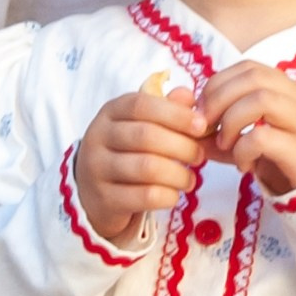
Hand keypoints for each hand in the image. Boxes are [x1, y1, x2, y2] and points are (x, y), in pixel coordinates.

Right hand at [75, 86, 209, 246]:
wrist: (93, 194)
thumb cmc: (125, 153)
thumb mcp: (140, 125)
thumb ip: (165, 109)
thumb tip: (188, 96)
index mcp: (110, 113)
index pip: (141, 105)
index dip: (175, 114)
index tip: (201, 126)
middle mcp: (98, 137)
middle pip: (146, 136)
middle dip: (182, 146)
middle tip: (199, 156)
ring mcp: (97, 170)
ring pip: (148, 168)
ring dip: (178, 174)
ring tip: (190, 179)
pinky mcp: (105, 199)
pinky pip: (145, 196)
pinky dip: (168, 196)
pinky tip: (174, 194)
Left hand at [196, 62, 295, 199]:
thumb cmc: (285, 161)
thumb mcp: (250, 141)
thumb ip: (220, 128)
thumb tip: (185, 118)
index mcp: (290, 91)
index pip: (251, 68)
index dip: (220, 84)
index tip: (203, 110)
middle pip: (255, 78)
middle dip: (219, 98)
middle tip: (205, 126)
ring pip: (263, 100)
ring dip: (231, 121)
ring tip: (224, 144)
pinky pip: (265, 137)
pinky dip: (243, 150)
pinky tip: (243, 166)